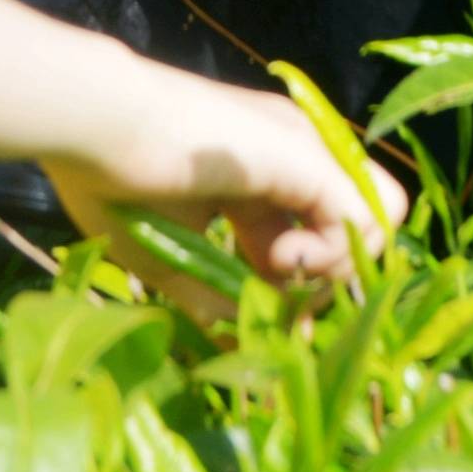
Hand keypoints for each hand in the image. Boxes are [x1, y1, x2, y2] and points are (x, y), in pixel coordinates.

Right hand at [39, 74, 395, 293]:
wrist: (95, 126)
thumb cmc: (116, 184)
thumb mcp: (175, 261)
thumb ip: (222, 304)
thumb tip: (271, 345)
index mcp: (260, 177)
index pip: (313, 236)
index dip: (299, 284)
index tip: (260, 311)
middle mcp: (294, 160)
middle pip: (353, 230)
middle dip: (323, 281)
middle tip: (273, 294)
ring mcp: (306, 152)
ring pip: (377, 221)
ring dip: (335, 267)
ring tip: (278, 269)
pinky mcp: (310, 157)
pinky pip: (369, 217)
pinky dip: (333, 256)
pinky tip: (280, 258)